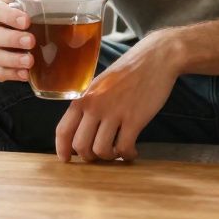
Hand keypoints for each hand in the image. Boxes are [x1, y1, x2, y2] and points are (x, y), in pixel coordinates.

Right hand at [0, 0, 38, 81]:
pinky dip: (9, 74)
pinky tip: (24, 75)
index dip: (9, 16)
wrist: (22, 35)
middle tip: (32, 41)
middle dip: (12, 39)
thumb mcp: (28, 1)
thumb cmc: (25, 14)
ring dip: (11, 60)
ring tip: (30, 62)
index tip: (27, 21)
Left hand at [55, 32, 179, 162]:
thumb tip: (82, 128)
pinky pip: (124, 148)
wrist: (156, 58)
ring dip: (109, 157)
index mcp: (83, 97)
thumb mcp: (100, 83)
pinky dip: (127, 155)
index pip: (63, 130)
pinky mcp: (134, 119)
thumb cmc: (129, 70)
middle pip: (80, 146)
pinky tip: (132, 151)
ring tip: (117, 152)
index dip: (62, 150)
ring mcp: (114, 112)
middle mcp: (94, 105)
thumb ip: (89, 103)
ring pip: (101, 150)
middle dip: (89, 157)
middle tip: (100, 155)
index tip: (67, 160)